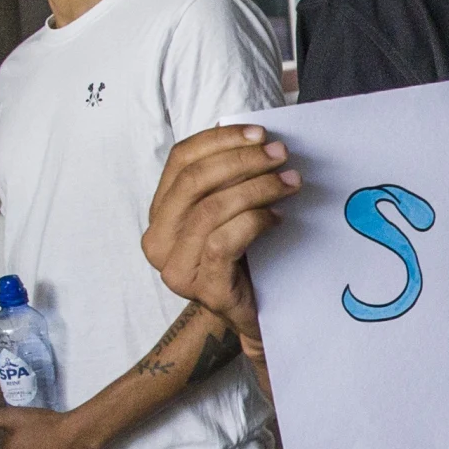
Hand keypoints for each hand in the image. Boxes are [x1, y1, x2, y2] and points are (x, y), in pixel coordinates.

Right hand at [144, 125, 301, 346]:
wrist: (255, 314)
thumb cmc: (244, 257)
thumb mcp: (228, 212)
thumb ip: (227, 179)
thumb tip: (253, 138)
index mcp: (160, 213)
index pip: (180, 160)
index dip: (219, 140)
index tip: (259, 133)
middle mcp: (158, 241)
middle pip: (194, 181)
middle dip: (242, 161)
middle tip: (281, 155)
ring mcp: (176, 268)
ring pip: (211, 209)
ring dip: (256, 188)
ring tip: (290, 183)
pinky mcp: (203, 288)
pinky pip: (224, 241)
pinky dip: (254, 221)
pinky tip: (278, 218)